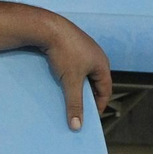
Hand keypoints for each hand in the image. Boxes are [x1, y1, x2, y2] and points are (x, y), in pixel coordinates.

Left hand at [38, 15, 110, 129]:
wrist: (47, 26)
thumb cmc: (63, 53)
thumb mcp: (70, 82)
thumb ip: (74, 104)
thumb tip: (77, 127)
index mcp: (102, 63)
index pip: (105, 90)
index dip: (99, 105)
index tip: (90, 118)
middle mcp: (96, 54)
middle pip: (95, 81)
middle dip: (87, 95)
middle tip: (79, 109)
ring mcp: (83, 47)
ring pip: (83, 72)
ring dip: (77, 84)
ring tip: (68, 96)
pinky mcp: (70, 43)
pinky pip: (73, 63)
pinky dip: (69, 74)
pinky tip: (59, 79)